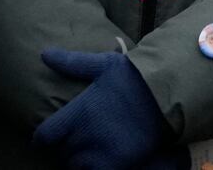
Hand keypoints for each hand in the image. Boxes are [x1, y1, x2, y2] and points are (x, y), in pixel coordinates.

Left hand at [34, 49, 173, 169]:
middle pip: (63, 152)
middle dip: (70, 146)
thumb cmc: (135, 74)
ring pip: (77, 166)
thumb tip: (44, 53)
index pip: (44, 136)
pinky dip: (98, 167)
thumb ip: (71, 63)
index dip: (45, 137)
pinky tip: (107, 158)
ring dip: (83, 159)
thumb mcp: (103, 65)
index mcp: (77, 112)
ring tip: (96, 148)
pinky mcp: (115, 164)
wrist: (168, 89)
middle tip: (84, 136)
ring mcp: (99, 152)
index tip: (52, 136)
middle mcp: (84, 135)